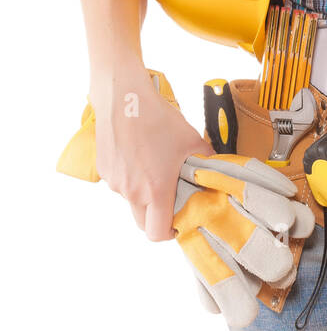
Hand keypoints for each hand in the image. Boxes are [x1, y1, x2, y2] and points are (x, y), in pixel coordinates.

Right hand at [92, 66, 214, 241]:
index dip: (170, 232)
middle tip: (170, 196)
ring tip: (155, 165)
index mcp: (155, 190)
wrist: (124, 98)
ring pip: (131, 201)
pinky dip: (130, 178)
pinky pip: (120, 184)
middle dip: (157, 216)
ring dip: (143, 193)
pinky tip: (139, 155)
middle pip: (143, 222)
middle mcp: (132, 192)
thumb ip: (208, 165)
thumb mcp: (193, 141)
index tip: (178, 221)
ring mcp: (115, 182)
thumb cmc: (158, 118)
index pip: (157, 232)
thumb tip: (217, 176)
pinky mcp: (104, 170)